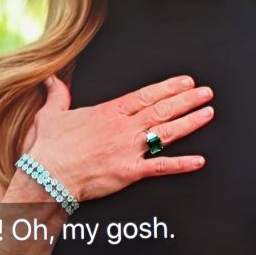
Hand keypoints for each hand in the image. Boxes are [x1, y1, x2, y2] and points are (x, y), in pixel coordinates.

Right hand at [24, 74, 214, 201]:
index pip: (145, 95)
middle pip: (161, 110)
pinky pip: (161, 167)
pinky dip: (181, 164)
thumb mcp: (51, 114)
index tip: (186, 81)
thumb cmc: (48, 147)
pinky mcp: (130, 172)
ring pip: (166, 133)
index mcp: (108, 112)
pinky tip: (199, 160)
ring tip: (208, 113)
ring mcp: (128, 149)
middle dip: (186, 100)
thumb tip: (51, 79)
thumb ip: (57, 95)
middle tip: (206, 92)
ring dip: (189, 122)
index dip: (168, 87)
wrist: (47, 175)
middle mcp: (123, 127)